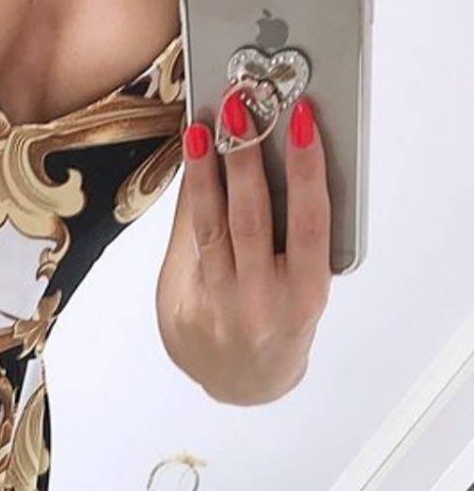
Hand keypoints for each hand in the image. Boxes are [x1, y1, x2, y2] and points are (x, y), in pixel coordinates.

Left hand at [159, 88, 331, 404]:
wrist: (243, 382)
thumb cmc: (281, 321)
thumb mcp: (303, 283)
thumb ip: (290, 230)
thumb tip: (266, 154)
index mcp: (305, 295)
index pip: (310, 222)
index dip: (307, 167)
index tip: (301, 119)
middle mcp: (261, 304)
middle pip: (250, 219)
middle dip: (244, 157)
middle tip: (238, 107)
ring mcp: (217, 310)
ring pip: (209, 228)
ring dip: (204, 172)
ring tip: (200, 128)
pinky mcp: (180, 311)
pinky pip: (184, 246)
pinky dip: (189, 203)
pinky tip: (190, 168)